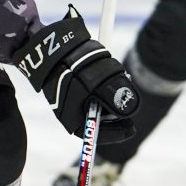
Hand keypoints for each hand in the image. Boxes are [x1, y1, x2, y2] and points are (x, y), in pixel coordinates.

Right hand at [14, 9, 138, 142]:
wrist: (53, 51)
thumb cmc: (72, 71)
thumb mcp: (98, 85)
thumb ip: (115, 99)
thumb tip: (130, 110)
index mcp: (75, 122)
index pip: (98, 134)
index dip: (118, 133)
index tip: (132, 128)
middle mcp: (74, 115)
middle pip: (101, 121)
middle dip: (115, 112)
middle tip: (127, 102)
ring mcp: (74, 103)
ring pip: (100, 106)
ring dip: (110, 96)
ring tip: (116, 80)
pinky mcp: (76, 91)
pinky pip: (95, 94)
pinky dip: (103, 88)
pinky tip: (107, 75)